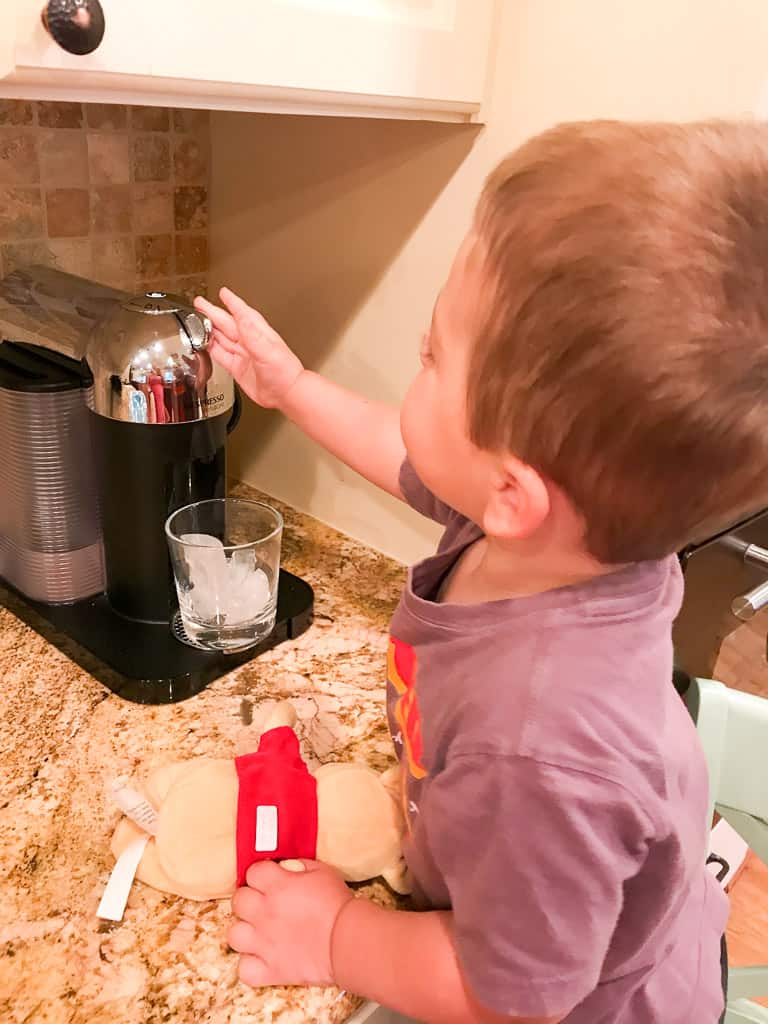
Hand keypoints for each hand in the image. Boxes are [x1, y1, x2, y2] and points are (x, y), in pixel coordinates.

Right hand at [194, 288, 303, 409]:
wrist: (286, 394)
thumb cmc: (284, 372)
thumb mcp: (267, 350)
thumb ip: (252, 334)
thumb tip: (243, 316)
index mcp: (258, 334)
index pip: (242, 313)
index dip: (232, 303)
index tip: (224, 293)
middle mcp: (249, 343)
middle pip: (226, 324)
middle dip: (212, 313)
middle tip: (200, 304)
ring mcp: (243, 355)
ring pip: (221, 338)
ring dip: (209, 330)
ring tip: (197, 321)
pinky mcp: (237, 368)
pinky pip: (220, 355)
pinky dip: (211, 349)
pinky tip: (204, 344)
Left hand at [229, 860, 353, 987]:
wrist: (348, 941)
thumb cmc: (338, 904)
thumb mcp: (322, 871)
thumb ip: (298, 866)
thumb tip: (285, 868)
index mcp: (277, 886)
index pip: (253, 871)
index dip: (262, 874)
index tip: (271, 879)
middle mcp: (264, 913)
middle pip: (238, 900)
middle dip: (249, 899)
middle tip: (264, 903)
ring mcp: (264, 943)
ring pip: (234, 934)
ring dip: (245, 931)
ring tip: (260, 931)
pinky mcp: (270, 970)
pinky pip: (245, 969)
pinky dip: (250, 965)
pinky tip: (263, 957)